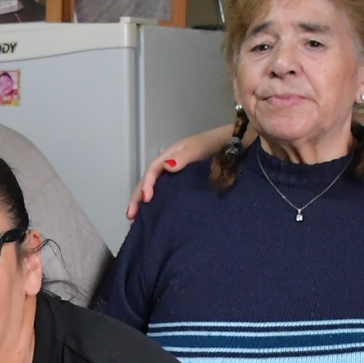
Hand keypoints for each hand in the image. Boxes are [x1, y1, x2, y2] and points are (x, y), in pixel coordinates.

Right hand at [126, 124, 241, 219]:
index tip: (146, 199)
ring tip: (137, 219)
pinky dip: (158, 201)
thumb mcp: (198, 149)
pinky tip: (156, 213)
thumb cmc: (214, 144)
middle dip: (138, 197)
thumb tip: (166, 167)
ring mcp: (176, 173)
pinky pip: (166, 191)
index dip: (147, 185)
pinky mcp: (183, 182)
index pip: (152, 170)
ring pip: (155, 187)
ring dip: (144, 201)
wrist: (233, 143)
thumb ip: (183, 157)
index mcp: (170, 155)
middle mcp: (169, 164)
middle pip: (149, 181)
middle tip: (130, 216)